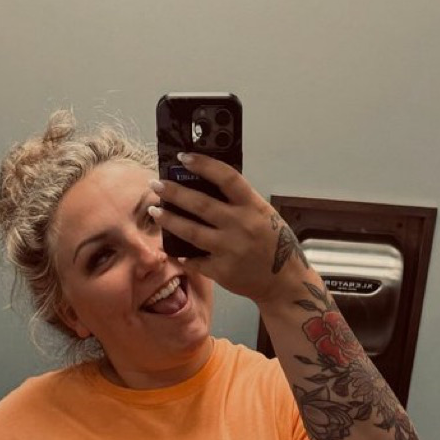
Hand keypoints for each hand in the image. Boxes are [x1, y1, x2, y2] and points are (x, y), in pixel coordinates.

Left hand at [148, 153, 309, 307]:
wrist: (284, 281)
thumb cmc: (274, 243)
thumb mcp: (264, 215)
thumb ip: (240, 203)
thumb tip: (207, 186)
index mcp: (253, 206)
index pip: (226, 177)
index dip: (203, 164)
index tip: (183, 157)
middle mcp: (240, 225)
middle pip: (200, 203)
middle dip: (174, 192)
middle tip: (156, 184)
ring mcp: (229, 249)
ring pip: (191, 231)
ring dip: (169, 220)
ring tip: (155, 212)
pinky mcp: (222, 271)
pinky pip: (195, 260)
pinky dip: (182, 254)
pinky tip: (172, 248)